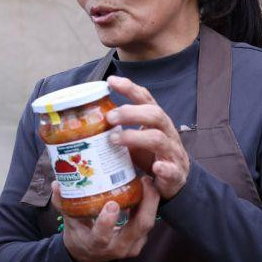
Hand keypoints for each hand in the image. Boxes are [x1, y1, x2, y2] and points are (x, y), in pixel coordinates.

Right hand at [57, 177, 161, 261]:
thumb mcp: (69, 222)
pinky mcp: (140, 242)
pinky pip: (147, 223)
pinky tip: (147, 190)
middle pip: (139, 227)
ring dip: (151, 203)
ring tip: (148, 182)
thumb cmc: (79, 236)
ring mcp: (132, 246)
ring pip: (147, 224)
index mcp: (97, 244)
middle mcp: (118, 248)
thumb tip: (56, 184)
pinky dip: (149, 207)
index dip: (108, 221)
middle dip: (146, 203)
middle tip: (144, 181)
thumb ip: (63, 203)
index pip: (102, 236)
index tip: (111, 203)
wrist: (89, 256)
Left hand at [105, 76, 190, 198]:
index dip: (130, 89)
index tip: (111, 81)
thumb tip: (86, 121)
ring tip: (115, 139)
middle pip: (155, 114)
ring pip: (159, 139)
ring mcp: (172, 152)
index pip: (146, 99)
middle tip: (109, 117)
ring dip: (136, 137)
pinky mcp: (175, 174)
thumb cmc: (150, 154)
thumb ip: (118, 129)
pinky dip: (164, 168)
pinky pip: (171, 170)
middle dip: (131, 113)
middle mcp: (166, 132)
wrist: (175, 180)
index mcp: (156, 121)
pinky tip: (156, 167)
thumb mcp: (134, 138)